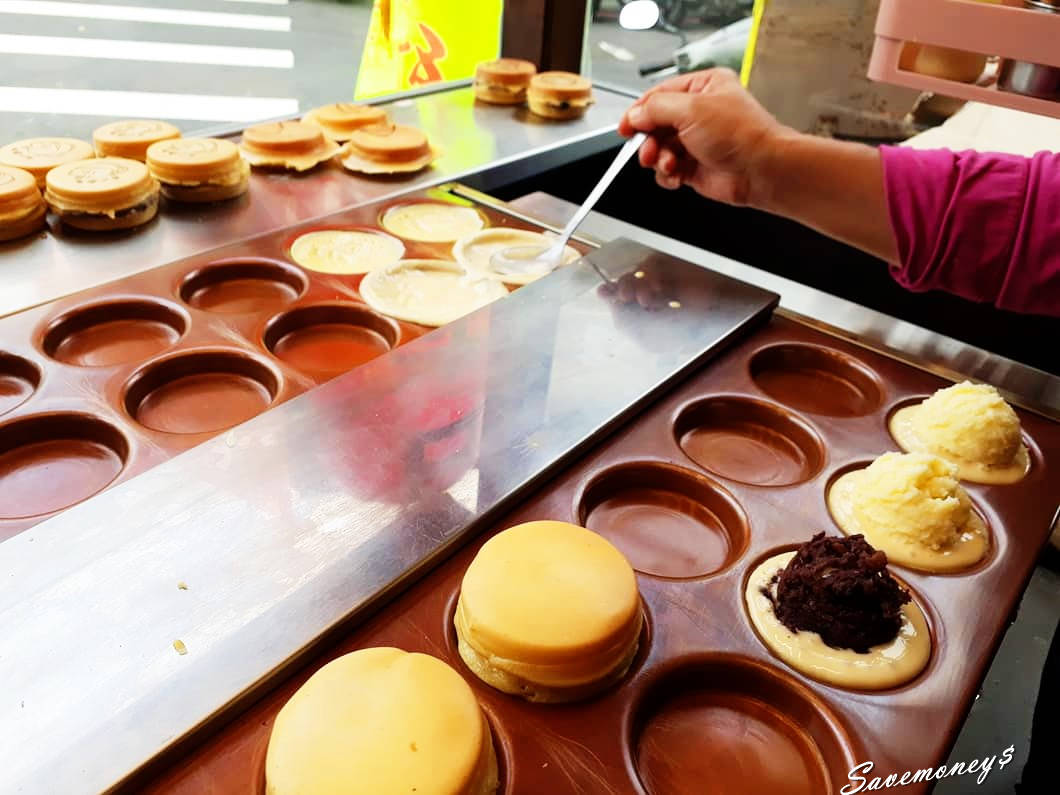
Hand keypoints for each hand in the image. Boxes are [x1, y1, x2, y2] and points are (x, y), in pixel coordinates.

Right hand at [618, 69, 789, 207]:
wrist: (761, 171)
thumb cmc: (741, 135)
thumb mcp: (691, 109)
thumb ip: (656, 109)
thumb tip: (635, 114)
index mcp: (702, 87)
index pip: (659, 95)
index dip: (639, 111)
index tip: (625, 126)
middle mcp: (699, 113)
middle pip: (655, 124)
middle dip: (648, 140)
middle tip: (647, 150)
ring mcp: (696, 141)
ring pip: (659, 149)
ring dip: (658, 159)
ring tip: (666, 164)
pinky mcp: (695, 166)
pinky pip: (667, 170)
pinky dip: (667, 175)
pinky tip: (675, 175)